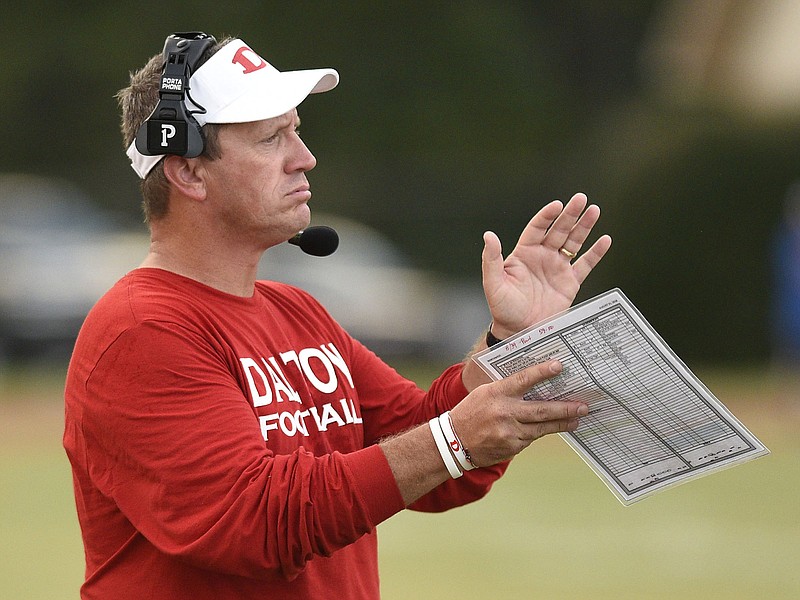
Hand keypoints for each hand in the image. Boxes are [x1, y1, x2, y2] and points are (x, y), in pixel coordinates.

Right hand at [450, 360, 587, 466]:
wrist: (454, 441)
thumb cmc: (471, 412)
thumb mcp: (486, 393)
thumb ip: (508, 389)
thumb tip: (536, 384)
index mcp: (497, 393)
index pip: (523, 380)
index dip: (542, 372)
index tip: (559, 366)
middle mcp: (504, 412)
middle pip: (541, 409)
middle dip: (565, 408)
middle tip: (583, 406)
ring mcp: (509, 432)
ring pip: (541, 427)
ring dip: (561, 423)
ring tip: (576, 419)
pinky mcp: (512, 447)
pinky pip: (531, 438)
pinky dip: (540, 432)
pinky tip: (550, 429)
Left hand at [481, 192, 611, 338]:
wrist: (519, 331)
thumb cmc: (503, 308)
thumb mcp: (493, 283)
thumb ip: (491, 259)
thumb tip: (488, 235)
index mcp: (524, 253)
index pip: (537, 228)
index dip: (547, 216)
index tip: (557, 205)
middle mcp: (542, 257)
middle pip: (559, 230)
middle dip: (570, 214)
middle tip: (581, 199)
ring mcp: (557, 268)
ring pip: (574, 242)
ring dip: (584, 227)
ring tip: (594, 211)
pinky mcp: (570, 282)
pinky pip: (585, 264)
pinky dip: (596, 253)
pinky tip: (605, 240)